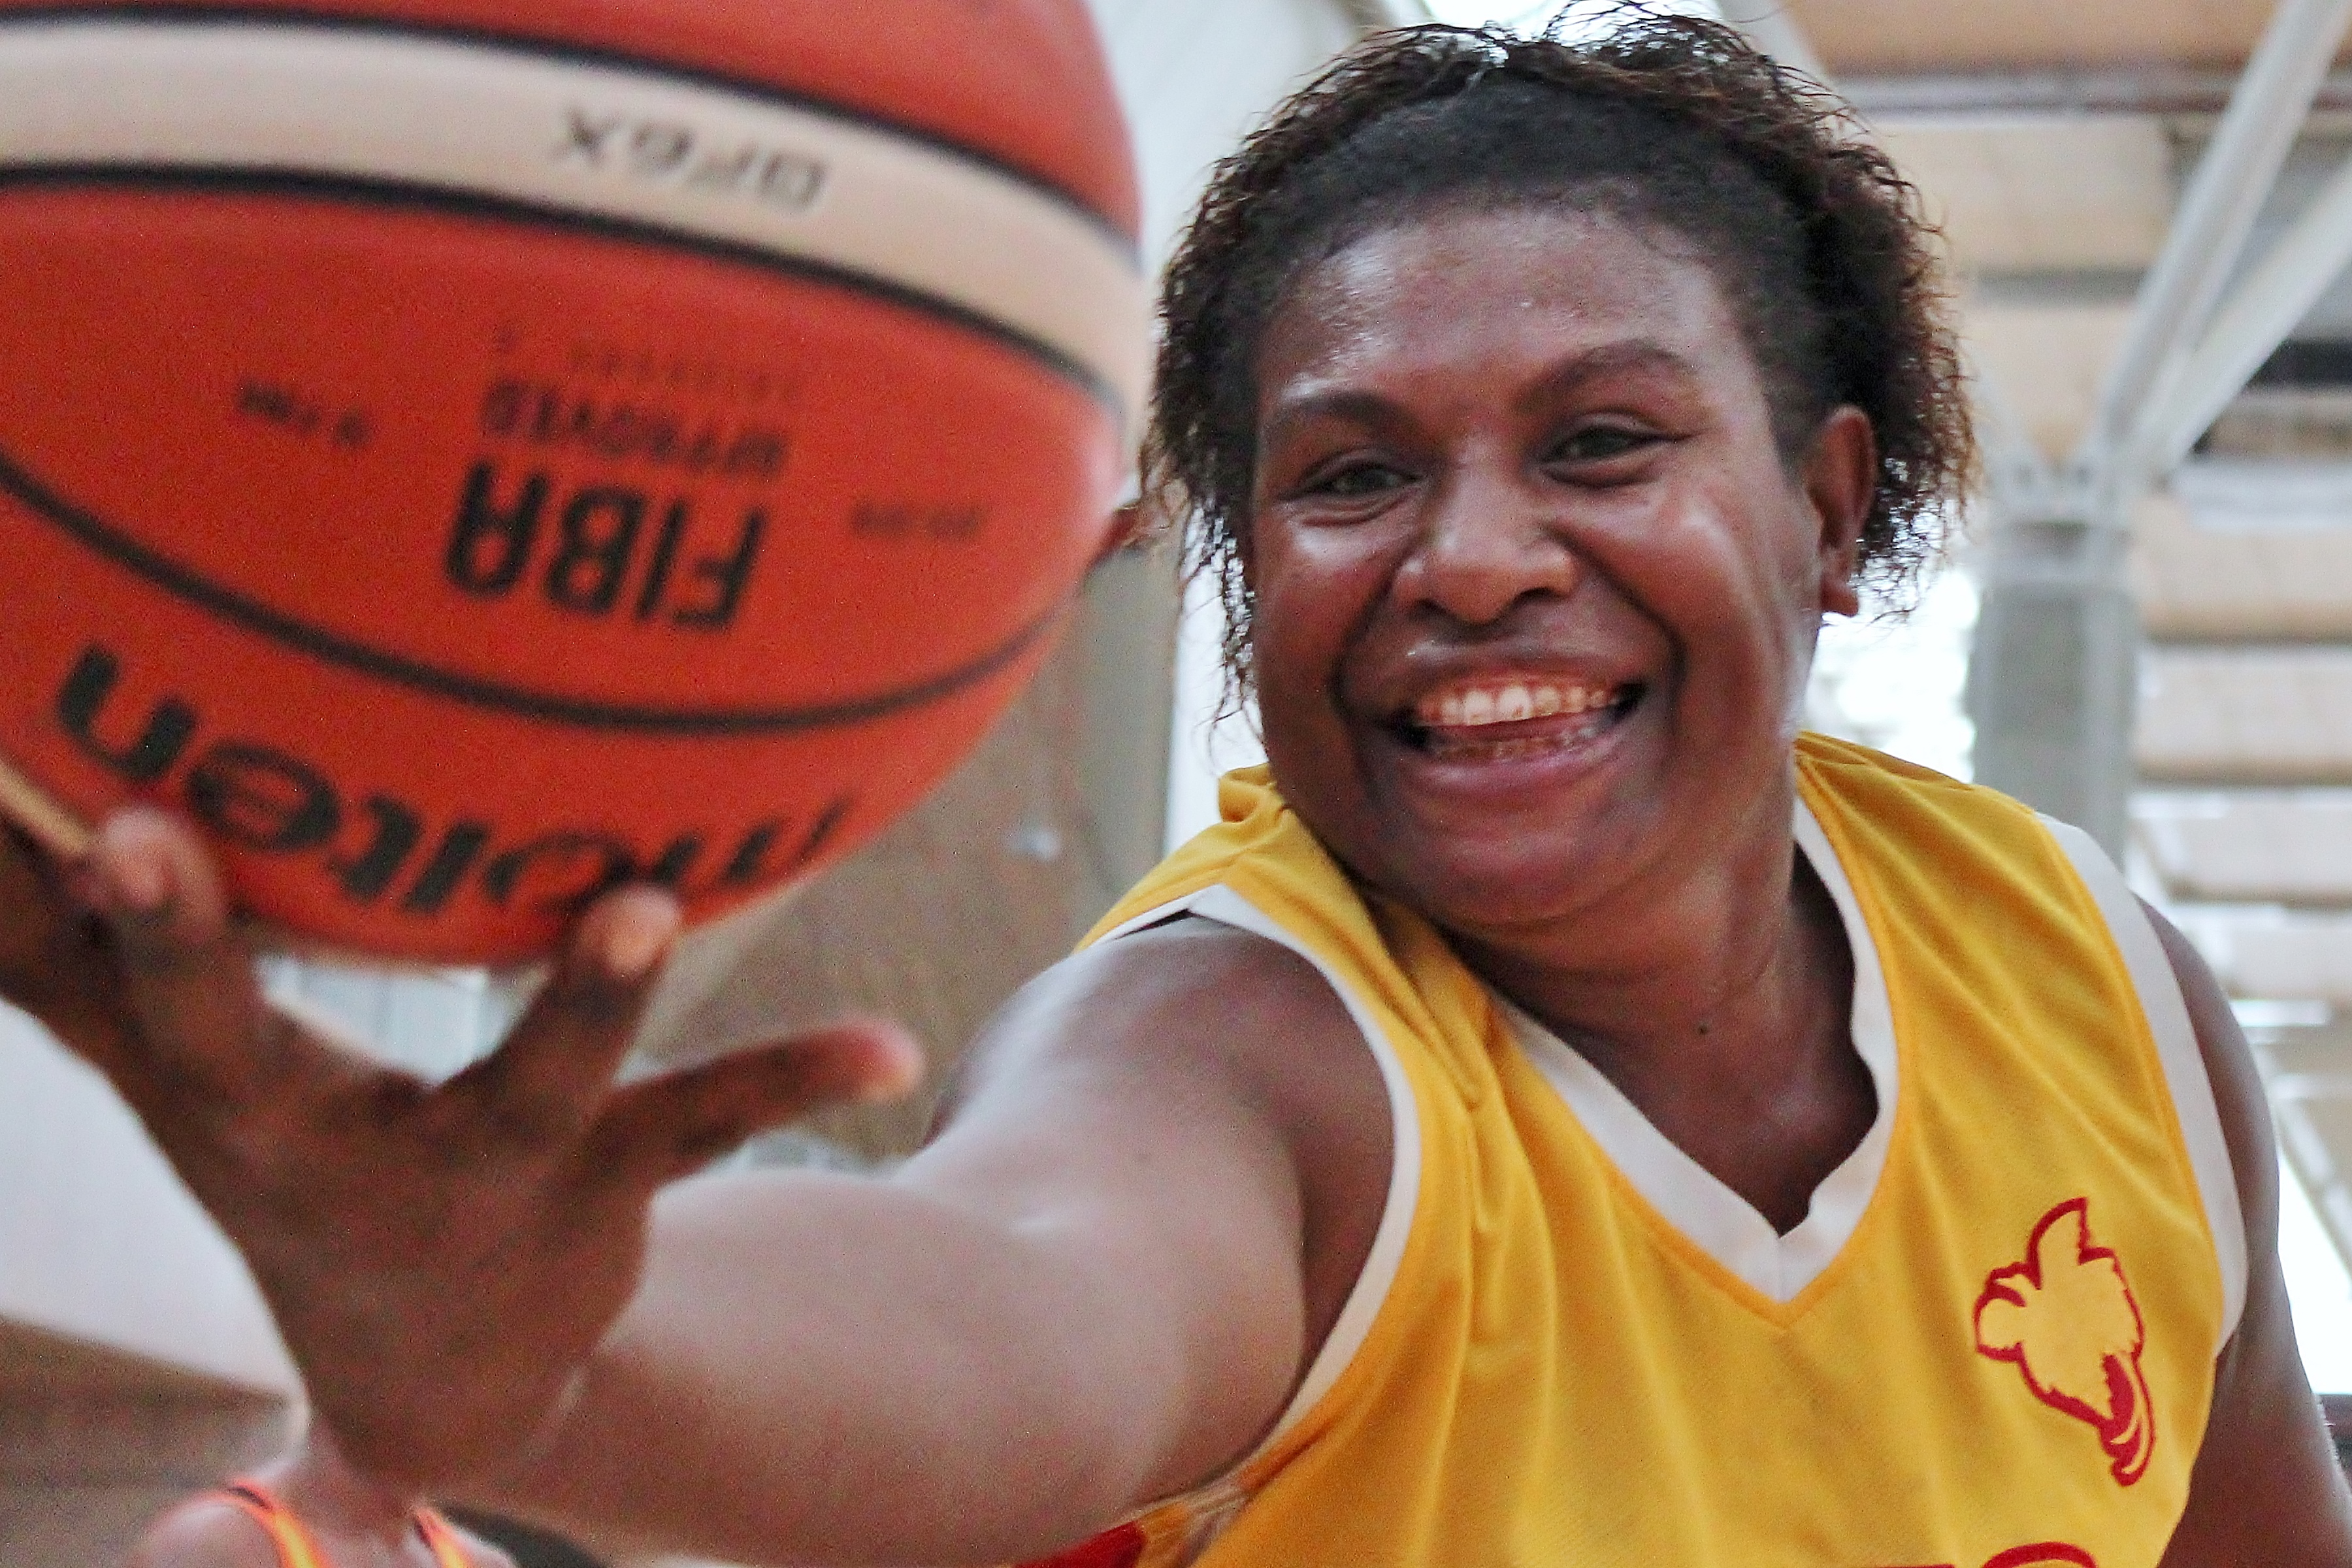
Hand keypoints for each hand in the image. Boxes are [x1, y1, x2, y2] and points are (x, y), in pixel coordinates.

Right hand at [0, 809, 919, 1489]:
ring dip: (576, 998)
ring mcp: (464, 1172)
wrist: (433, 1369)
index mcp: (199, 1090)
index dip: (35, 905)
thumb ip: (62, 951)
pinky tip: (892, 1046)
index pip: (81, 989)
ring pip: (517, 1081)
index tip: (18, 799)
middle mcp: (307, 1140)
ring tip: (637, 902)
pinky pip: (701, 1123)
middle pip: (220, 1043)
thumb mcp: (163, 1070)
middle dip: (176, 949)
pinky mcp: (595, 1184)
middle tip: (132, 832)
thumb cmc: (287, 1157)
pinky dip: (792, 1078)